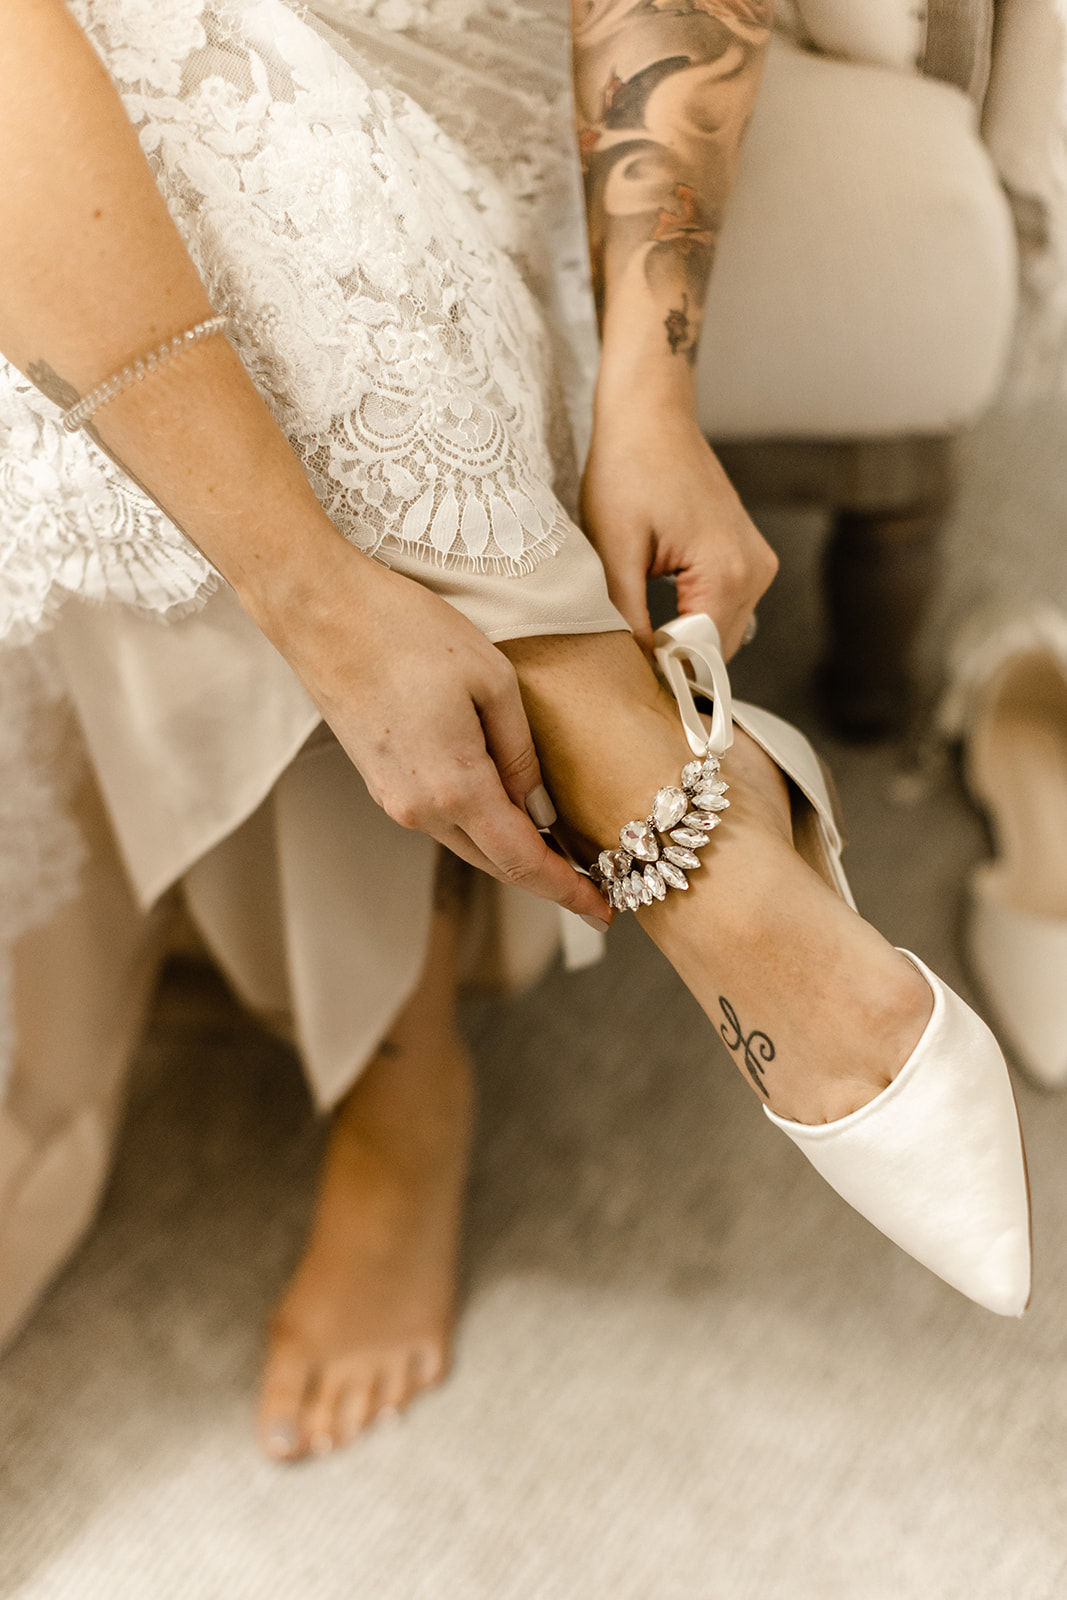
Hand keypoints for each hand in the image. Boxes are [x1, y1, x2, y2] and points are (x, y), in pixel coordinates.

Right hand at [260, 542, 612, 924]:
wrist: (320, 613)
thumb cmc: (406, 631)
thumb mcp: (492, 680)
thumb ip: (521, 753)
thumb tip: (539, 805)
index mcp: (455, 788)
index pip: (523, 861)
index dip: (567, 890)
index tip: (604, 909)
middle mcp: (419, 809)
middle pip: (496, 862)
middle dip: (546, 878)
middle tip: (593, 884)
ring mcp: (393, 799)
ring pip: (468, 842)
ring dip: (512, 850)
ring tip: (559, 849)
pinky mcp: (380, 781)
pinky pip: (442, 819)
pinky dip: (480, 826)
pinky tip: (507, 811)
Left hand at [580, 401, 777, 658]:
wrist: (651, 418)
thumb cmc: (628, 472)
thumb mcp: (614, 549)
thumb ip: (628, 614)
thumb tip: (640, 665)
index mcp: (728, 573)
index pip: (702, 656)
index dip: (665, 673)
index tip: (628, 678)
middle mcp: (756, 573)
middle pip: (717, 650)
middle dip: (676, 660)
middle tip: (628, 659)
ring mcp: (759, 564)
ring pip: (722, 633)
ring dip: (684, 639)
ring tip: (640, 629)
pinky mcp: (751, 557)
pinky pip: (725, 608)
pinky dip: (694, 617)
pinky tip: (659, 610)